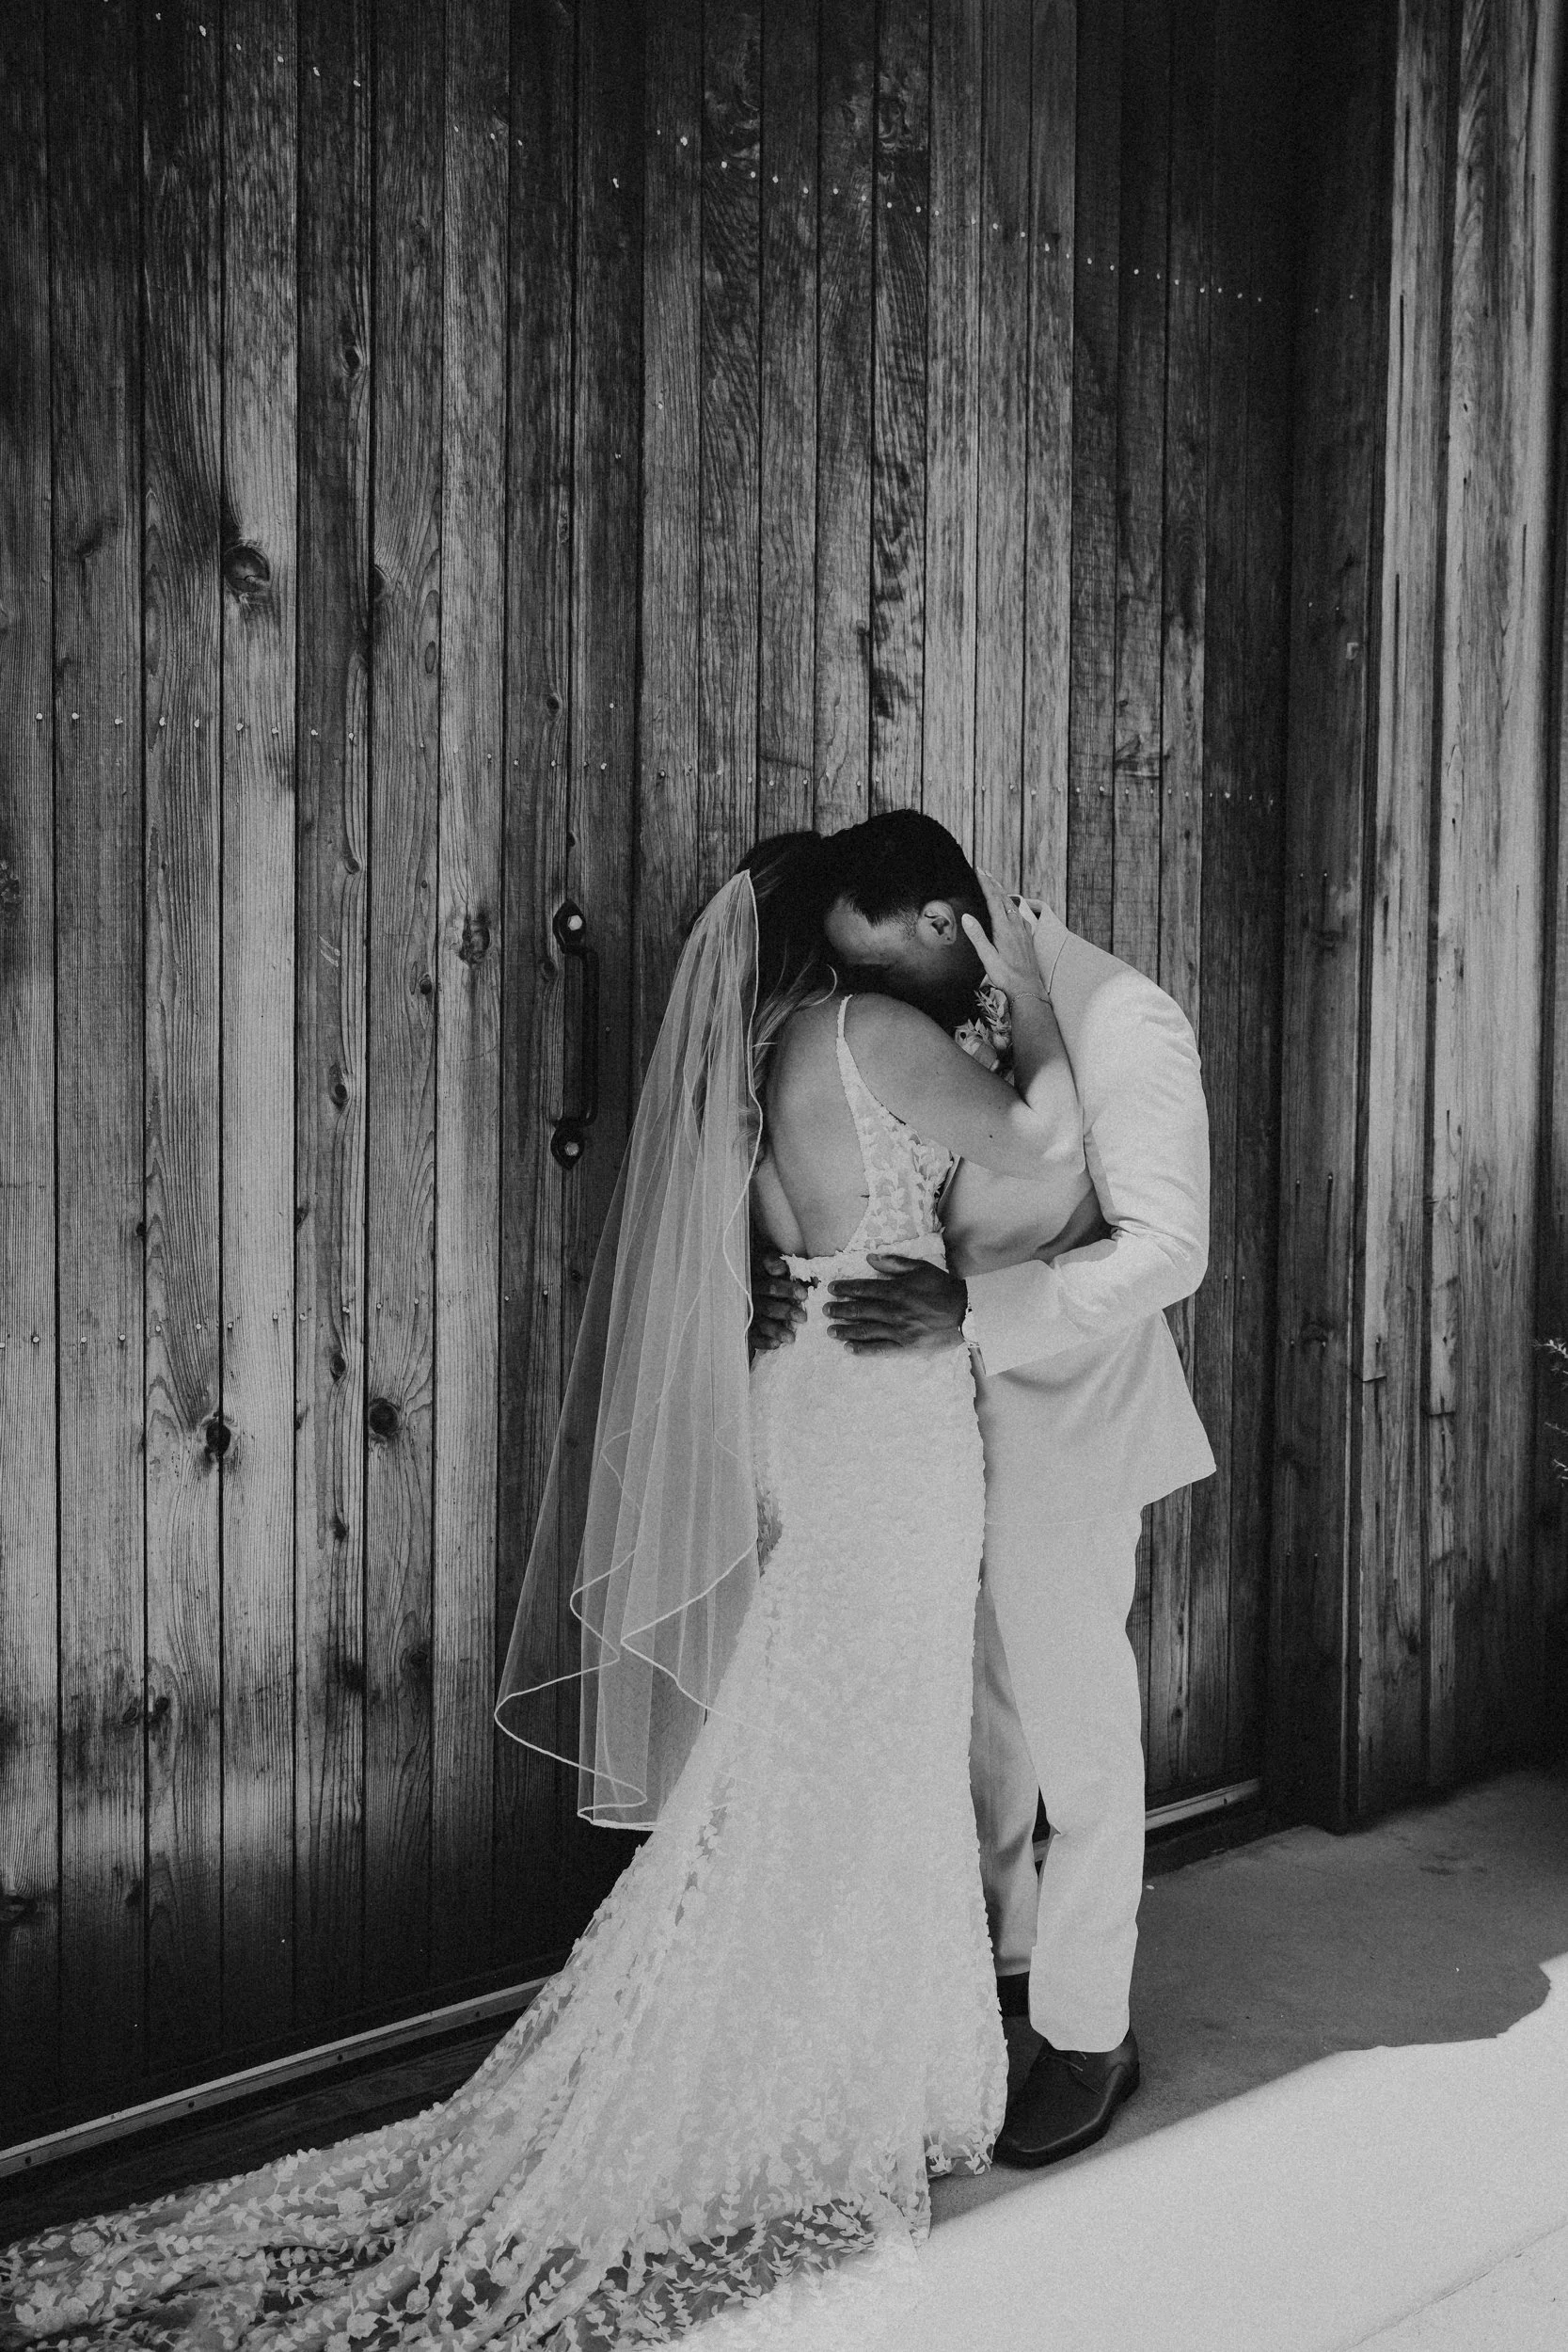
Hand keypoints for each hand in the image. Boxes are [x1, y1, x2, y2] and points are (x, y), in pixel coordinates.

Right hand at [750, 1234, 807, 1352]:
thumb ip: (773, 1264)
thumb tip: (784, 1269)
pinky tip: (776, 1344)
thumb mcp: (764, 1263)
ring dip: (776, 1330)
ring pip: (761, 1321)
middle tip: (803, 1318)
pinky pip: (752, 1336)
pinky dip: (764, 1341)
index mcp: (756, 1278)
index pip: (770, 1285)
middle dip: (786, 1311)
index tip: (804, 1295)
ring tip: (792, 1338)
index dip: (787, 1289)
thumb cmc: (761, 1274)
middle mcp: (750, 1294)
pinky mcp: (744, 1326)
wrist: (735, 1290)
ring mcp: (745, 1311)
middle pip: (768, 1305)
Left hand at [824, 1254, 967, 1352]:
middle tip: (825, 1311)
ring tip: (831, 1331)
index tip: (831, 1290)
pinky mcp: (906, 1346)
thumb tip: (869, 1258)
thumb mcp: (920, 1268)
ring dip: (845, 1330)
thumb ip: (894, 1263)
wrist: (965, 1312)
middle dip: (839, 1310)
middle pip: (859, 1310)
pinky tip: (849, 1348)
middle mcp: (894, 1310)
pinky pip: (879, 1349)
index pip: (863, 1289)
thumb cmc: (943, 1287)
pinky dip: (863, 1349)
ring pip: (865, 1330)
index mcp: (896, 1290)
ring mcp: (899, 1330)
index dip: (845, 1289)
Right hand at [960, 871, 1043, 1004]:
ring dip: (1002, 891)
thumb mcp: (987, 957)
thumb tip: (967, 917)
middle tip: (984, 871)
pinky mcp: (1027, 936)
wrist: (1027, 988)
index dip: (986, 883)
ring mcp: (1023, 930)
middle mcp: (1015, 925)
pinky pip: (1019, 914)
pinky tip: (1012, 907)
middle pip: (1003, 897)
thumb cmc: (1006, 976)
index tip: (979, 870)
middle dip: (993, 882)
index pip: (993, 899)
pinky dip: (1012, 904)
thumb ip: (977, 936)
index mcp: (1004, 928)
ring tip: (995, 883)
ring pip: (1012, 904)